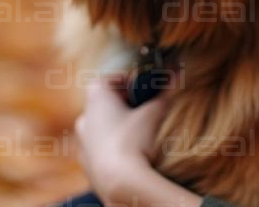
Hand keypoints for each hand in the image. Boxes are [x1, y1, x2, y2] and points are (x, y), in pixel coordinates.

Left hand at [74, 73, 168, 197]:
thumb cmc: (134, 140)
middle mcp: (85, 116)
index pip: (110, 79)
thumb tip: (176, 76)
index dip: (129, 80)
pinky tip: (130, 154)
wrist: (120, 183)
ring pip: (101, 128)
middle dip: (124, 104)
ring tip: (139, 134)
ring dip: (117, 127)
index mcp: (96, 97)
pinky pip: (100, 149)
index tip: (145, 87)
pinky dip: (112, 147)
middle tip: (145, 109)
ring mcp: (83, 142)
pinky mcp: (86, 164)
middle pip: (104, 103)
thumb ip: (165, 93)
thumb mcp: (155, 112)